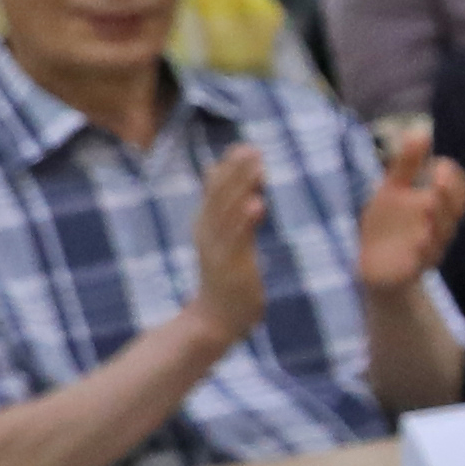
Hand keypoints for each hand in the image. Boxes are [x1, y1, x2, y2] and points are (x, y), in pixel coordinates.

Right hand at [180, 147, 272, 361]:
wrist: (214, 319)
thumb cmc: (226, 278)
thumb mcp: (227, 240)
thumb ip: (230, 213)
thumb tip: (233, 184)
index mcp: (206, 224)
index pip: (215, 190)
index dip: (228, 168)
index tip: (245, 146)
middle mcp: (207, 232)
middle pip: (220, 195)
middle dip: (236, 170)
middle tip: (251, 147)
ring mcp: (217, 248)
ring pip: (228, 211)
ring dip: (242, 187)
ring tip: (257, 165)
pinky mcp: (229, 266)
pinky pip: (238, 239)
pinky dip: (246, 220)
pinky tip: (257, 204)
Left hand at [356, 120, 464, 301]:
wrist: (373, 267)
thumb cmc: (388, 225)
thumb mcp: (392, 190)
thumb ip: (408, 163)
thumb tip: (422, 130)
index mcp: (437, 207)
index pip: (458, 191)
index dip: (454, 178)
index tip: (440, 163)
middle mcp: (439, 227)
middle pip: (453, 211)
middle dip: (448, 195)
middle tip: (440, 179)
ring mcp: (428, 249)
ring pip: (441, 235)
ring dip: (436, 221)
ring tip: (428, 206)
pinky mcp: (412, 269)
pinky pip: (422, 262)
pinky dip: (421, 252)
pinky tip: (416, 242)